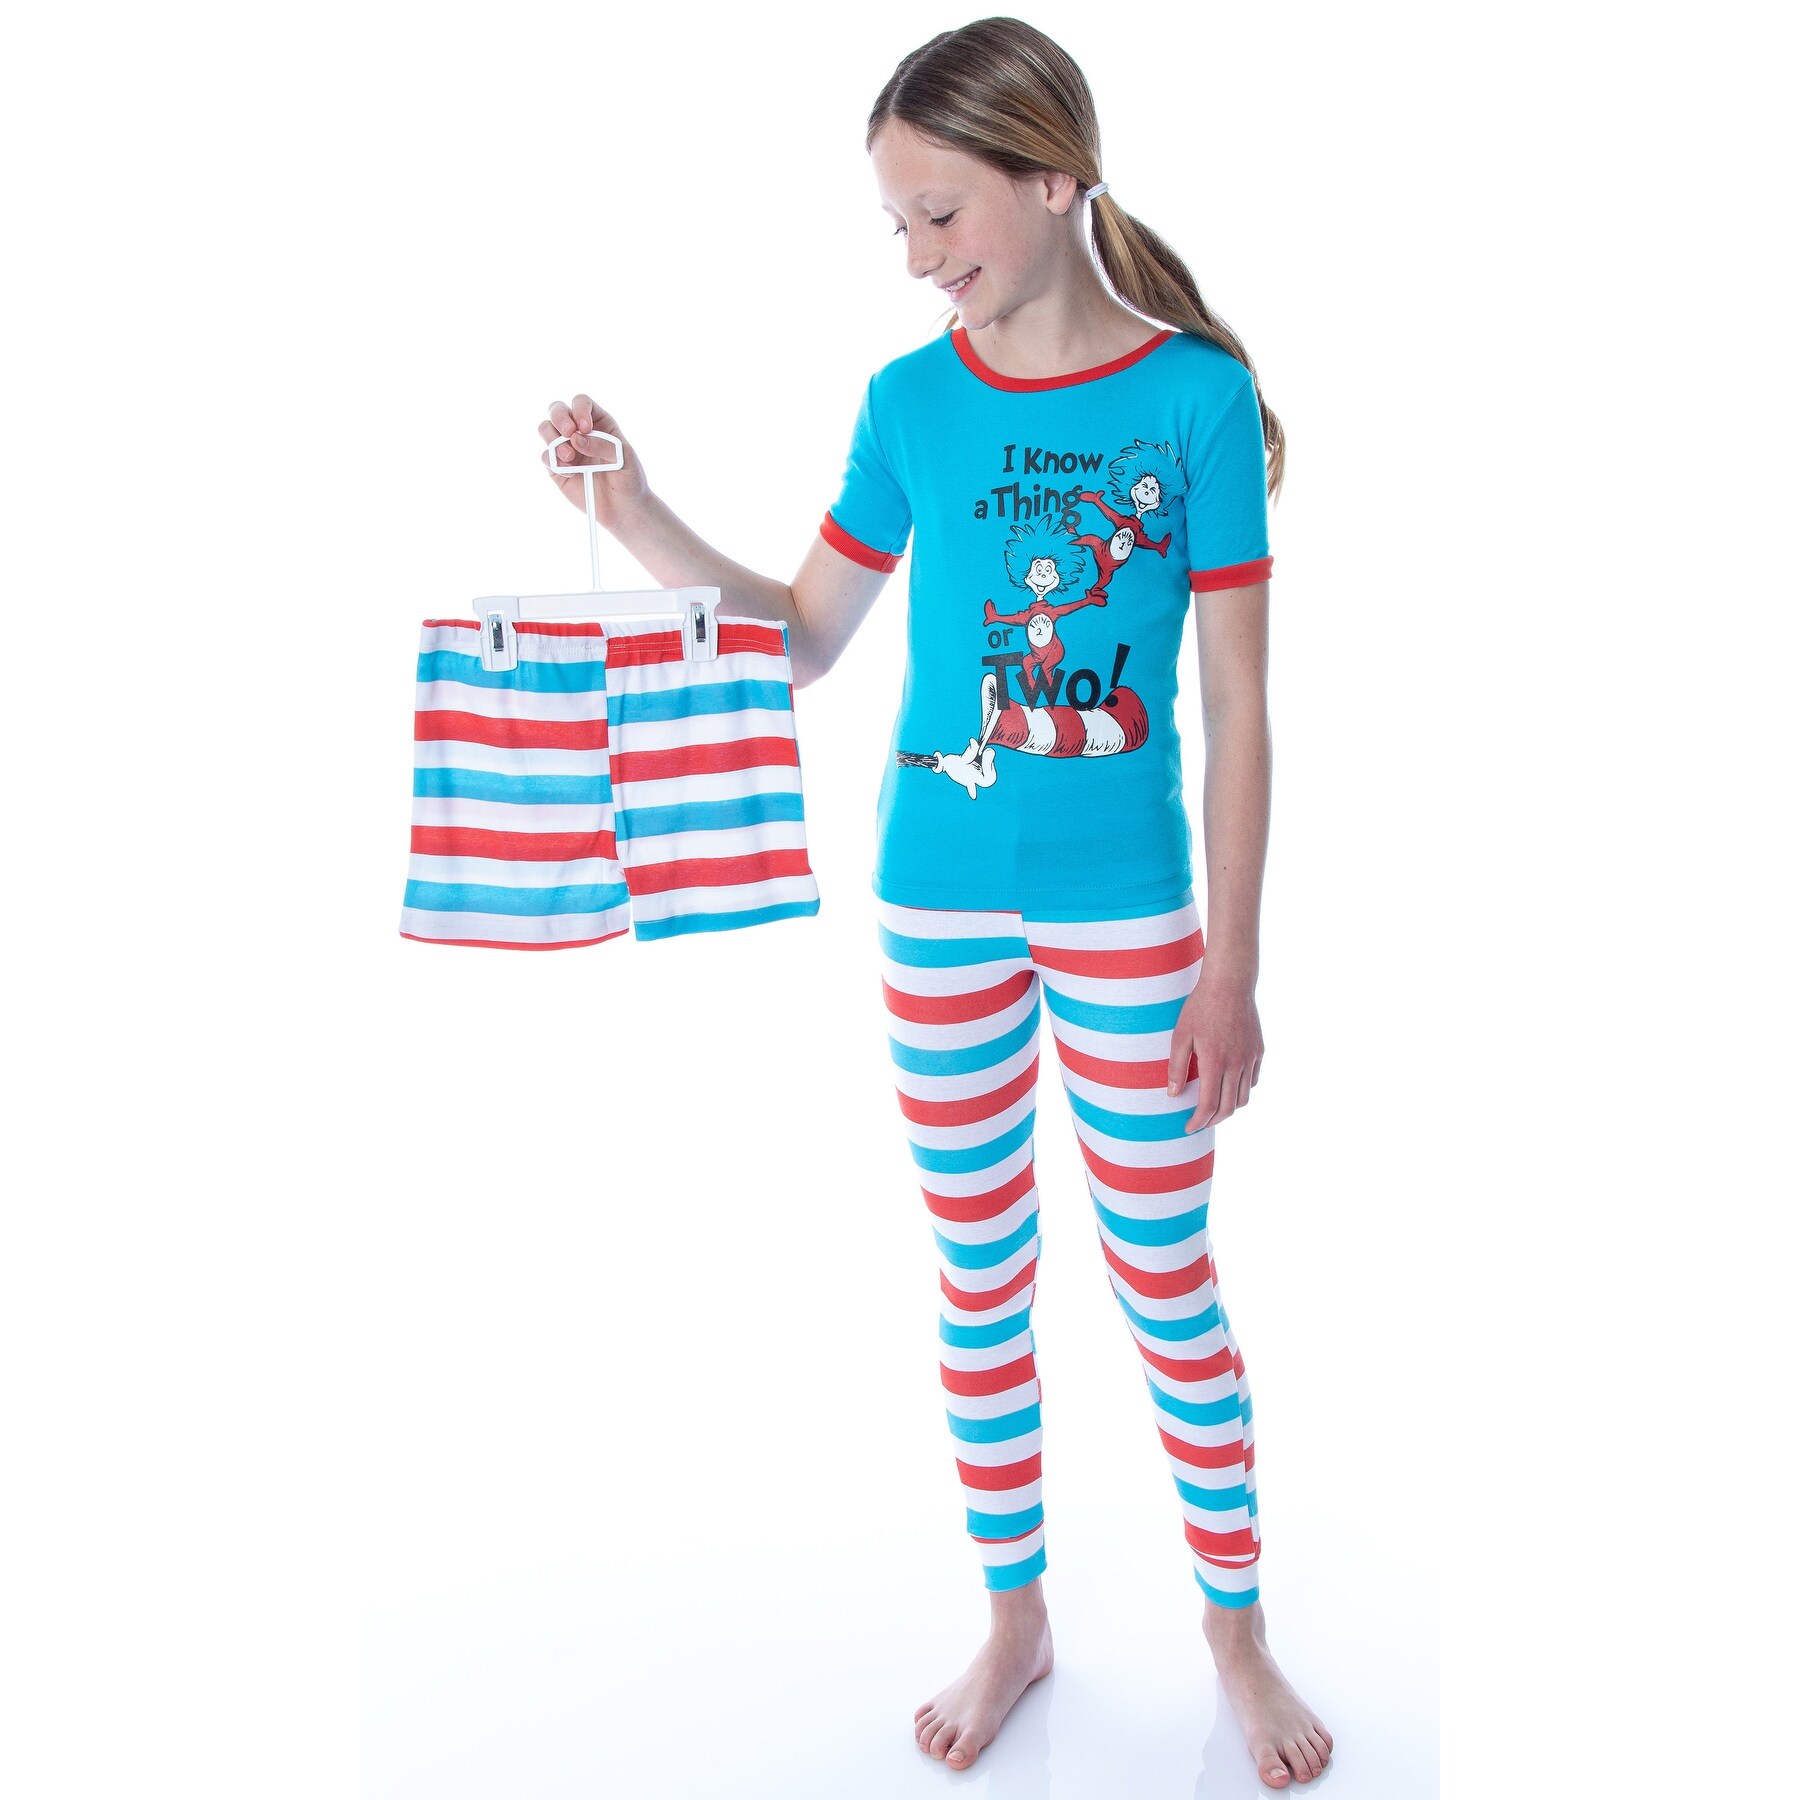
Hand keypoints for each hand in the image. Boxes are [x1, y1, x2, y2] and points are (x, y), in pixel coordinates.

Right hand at [538, 395, 648, 526]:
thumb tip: (576, 439)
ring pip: (546, 428)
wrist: (623, 508)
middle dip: (559, 417)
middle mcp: (579, 432)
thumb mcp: (625, 458)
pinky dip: (553, 461)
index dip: (580, 409)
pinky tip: (570, 472)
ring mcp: (566, 448)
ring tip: (570, 457)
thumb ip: (603, 444)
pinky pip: (546, 456)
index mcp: (598, 422)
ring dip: (554, 439)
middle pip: (557, 409)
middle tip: (569, 433)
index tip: (586, 427)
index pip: (582, 402)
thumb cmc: (629, 478)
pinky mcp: (557, 467)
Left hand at [1166, 960, 1262, 1130]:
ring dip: (1228, 1108)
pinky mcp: (1258, 1051)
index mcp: (1215, 1062)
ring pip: (1244, 1097)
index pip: (1209, 1105)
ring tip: (1213, 1108)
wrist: (1230, 983)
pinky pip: (1253, 1081)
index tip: (1189, 1127)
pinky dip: (1241, 1090)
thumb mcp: (1180, 1035)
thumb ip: (1177, 1067)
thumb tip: (1174, 1095)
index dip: (1198, 1121)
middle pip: (1228, 1108)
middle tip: (1199, 1122)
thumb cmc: (1200, 1007)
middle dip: (1213, 1120)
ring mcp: (1250, 1058)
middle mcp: (1236, 1064)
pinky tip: (1228, 1087)